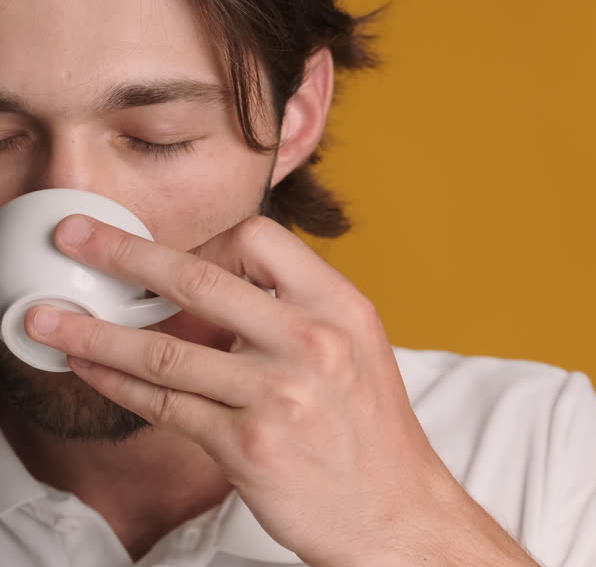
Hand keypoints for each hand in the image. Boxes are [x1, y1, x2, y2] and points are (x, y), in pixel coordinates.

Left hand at [24, 214, 537, 566]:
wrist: (397, 512)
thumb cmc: (372, 434)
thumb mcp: (359, 349)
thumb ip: (298, 313)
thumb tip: (218, 289)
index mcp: (341, 307)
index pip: (261, 240)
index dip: (209, 239)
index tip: (171, 250)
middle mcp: (312, 341)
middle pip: (197, 280)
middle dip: (122, 253)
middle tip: (74, 237)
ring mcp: (277, 394)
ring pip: (162, 351)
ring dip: (93, 331)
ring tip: (44, 316)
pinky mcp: (247, 445)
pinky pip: (163, 406)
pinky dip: (115, 385)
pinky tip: (87, 367)